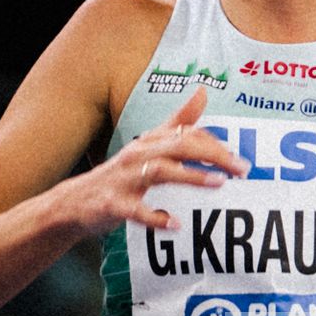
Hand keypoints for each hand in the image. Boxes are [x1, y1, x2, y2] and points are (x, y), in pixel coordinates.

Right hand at [66, 87, 246, 236]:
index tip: (239, 158)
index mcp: (149, 141)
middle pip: (179, 145)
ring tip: (218, 184)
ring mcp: (124, 179)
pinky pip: (135, 210)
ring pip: (160, 171)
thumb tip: (203, 92)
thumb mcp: (148, 145)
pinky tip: (175, 224)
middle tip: (241, 169)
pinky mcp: (113, 204)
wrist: (75, 202)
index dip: (215, 144)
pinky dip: (155, 217)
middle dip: (213, 155)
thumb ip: (177, 122)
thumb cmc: (120, 174)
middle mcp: (138, 154)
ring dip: (190, 176)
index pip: (188, 133)